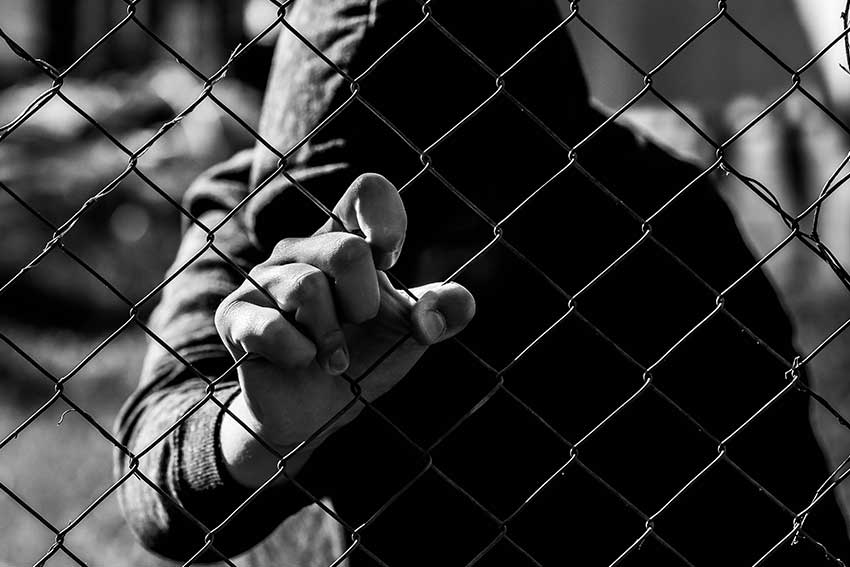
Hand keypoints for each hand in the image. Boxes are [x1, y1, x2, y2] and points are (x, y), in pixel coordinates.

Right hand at [215, 173, 475, 486]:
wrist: (315, 411)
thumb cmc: (363, 357)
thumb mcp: (412, 333)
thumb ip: (443, 312)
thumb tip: (450, 307)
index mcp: (346, 240)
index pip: (368, 192)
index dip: (387, 220)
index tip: (391, 259)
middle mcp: (301, 249)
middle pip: (347, 249)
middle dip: (365, 303)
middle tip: (358, 326)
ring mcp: (263, 280)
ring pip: (307, 286)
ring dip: (333, 338)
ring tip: (333, 358)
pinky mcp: (236, 316)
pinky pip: (272, 326)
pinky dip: (300, 355)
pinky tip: (301, 363)